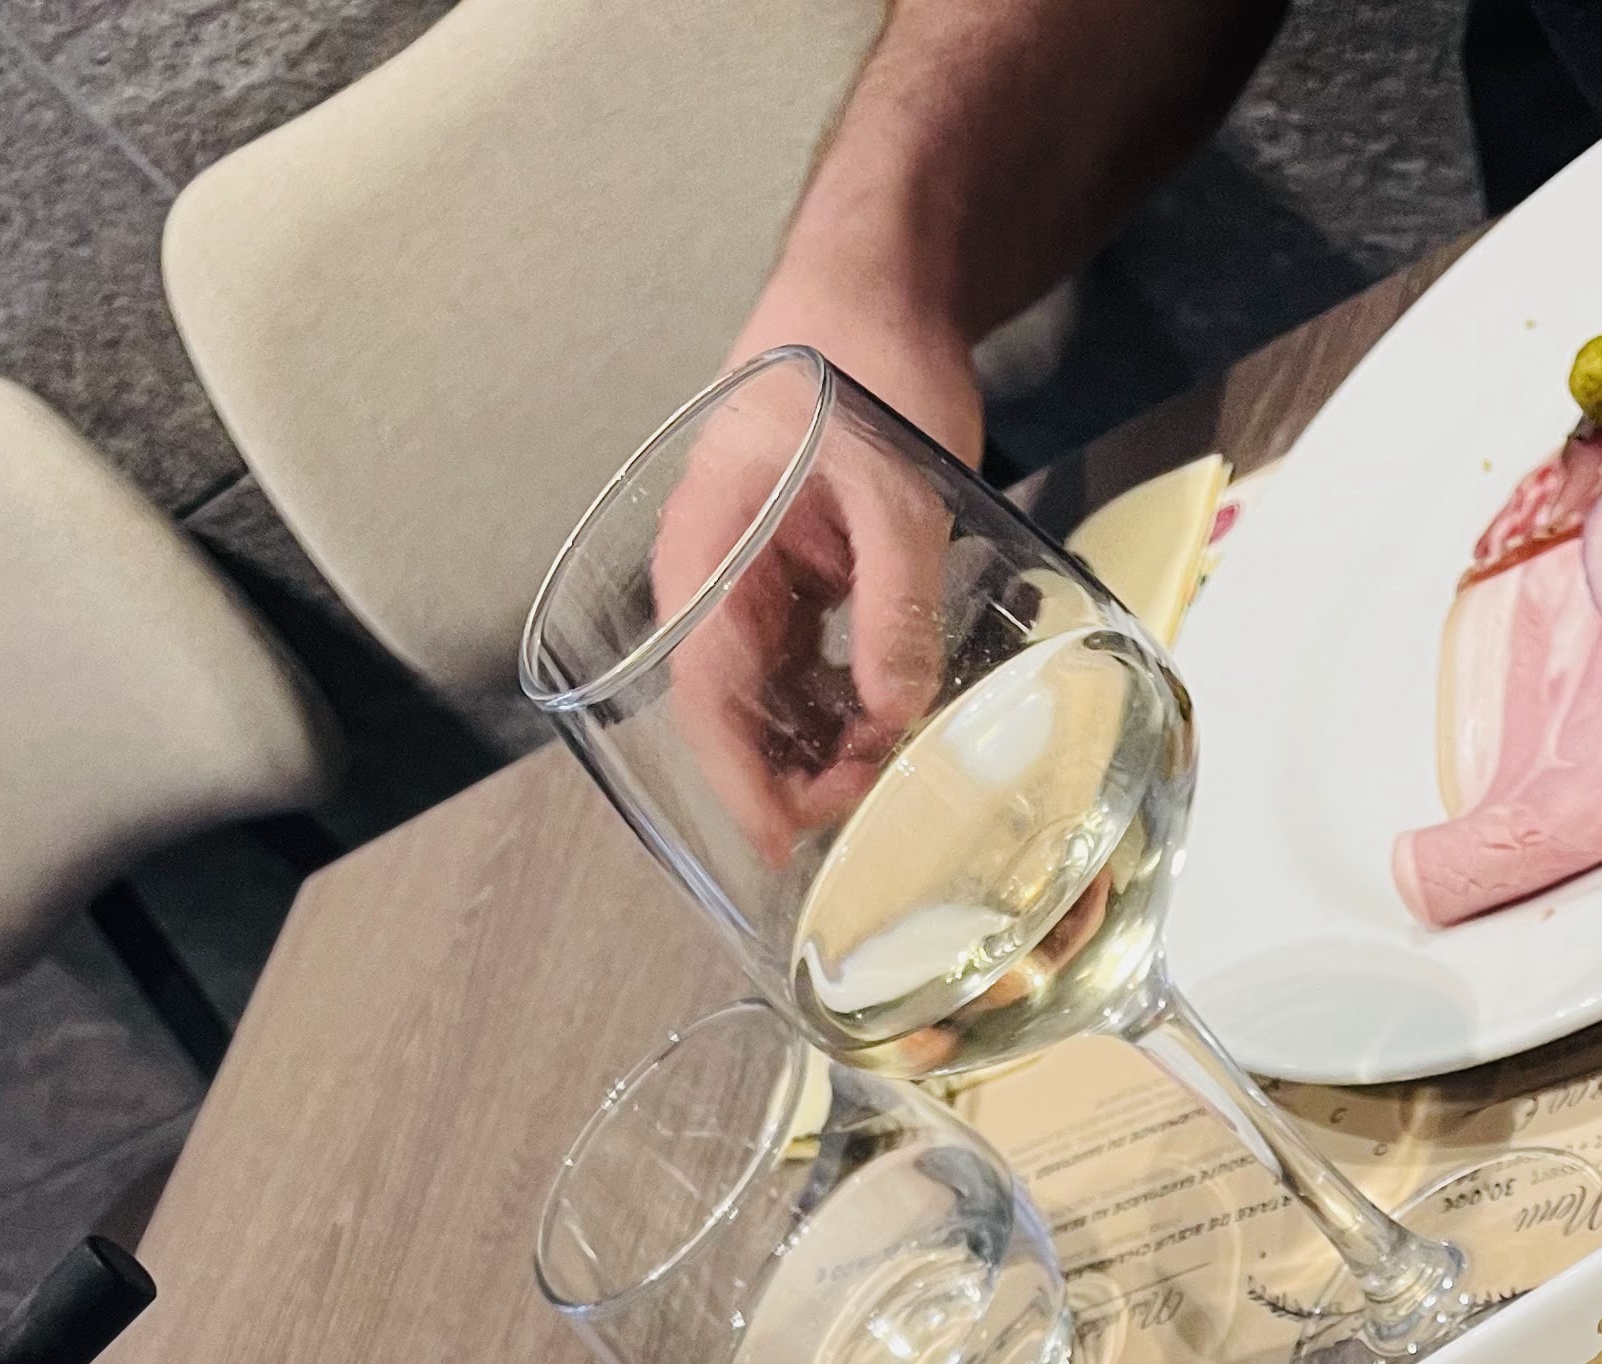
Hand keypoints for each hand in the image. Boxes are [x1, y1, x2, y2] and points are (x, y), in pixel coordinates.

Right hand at [652, 285, 985, 868]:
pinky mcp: (804, 580)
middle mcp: (719, 573)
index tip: (785, 840)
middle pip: (736, 710)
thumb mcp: (894, 483)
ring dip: (823, 750)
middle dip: (792, 778)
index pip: (705, 690)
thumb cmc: (863, 356)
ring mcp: (760, 579)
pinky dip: (847, 710)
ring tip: (888, 782)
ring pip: (775, 698)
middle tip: (866, 817)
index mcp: (707, 546)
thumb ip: (895, 600)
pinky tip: (895, 734)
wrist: (880, 284)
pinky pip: (813, 667)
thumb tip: (895, 715)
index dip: (742, 777)